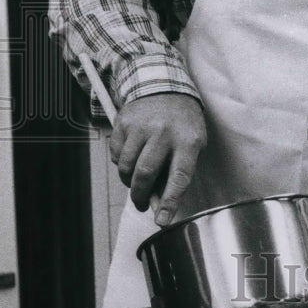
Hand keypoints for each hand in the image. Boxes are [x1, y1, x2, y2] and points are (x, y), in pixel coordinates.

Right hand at [108, 93, 206, 226]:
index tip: (162, 221)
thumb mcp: (192, 143)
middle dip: (140, 196)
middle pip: (145, 174)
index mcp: (188, 140)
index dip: (170, 202)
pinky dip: (120, 162)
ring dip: (128, 181)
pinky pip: (115, 154)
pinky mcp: (123, 122)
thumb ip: (177, 171)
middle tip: (142, 204)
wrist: (166, 87)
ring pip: (126, 167)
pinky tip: (132, 153)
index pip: (179, 177)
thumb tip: (159, 202)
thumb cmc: (183, 124)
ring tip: (136, 178)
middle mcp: (164, 132)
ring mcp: (142, 126)